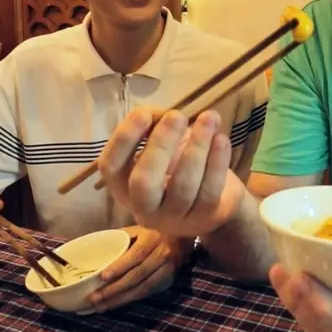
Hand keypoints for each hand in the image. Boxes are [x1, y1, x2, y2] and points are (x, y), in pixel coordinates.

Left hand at [87, 226, 182, 312]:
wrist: (184, 236)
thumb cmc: (156, 229)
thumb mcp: (140, 228)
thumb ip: (123, 237)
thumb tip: (98, 247)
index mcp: (153, 237)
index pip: (136, 254)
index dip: (120, 266)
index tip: (103, 277)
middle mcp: (163, 254)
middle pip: (138, 275)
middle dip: (114, 289)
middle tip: (94, 298)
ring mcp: (168, 269)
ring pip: (143, 288)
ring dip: (121, 299)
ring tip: (101, 307)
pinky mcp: (170, 280)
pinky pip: (148, 293)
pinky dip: (131, 299)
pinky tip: (117, 303)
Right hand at [98, 107, 245, 238]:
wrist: (216, 200)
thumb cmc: (179, 165)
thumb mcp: (161, 144)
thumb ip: (153, 125)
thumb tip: (156, 114)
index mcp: (124, 186)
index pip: (111, 167)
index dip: (124, 138)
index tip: (143, 113)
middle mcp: (144, 208)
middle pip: (144, 183)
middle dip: (160, 145)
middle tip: (177, 115)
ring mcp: (174, 218)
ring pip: (183, 187)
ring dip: (196, 147)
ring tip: (209, 118)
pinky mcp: (204, 217)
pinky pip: (209, 190)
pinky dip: (216, 162)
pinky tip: (221, 138)